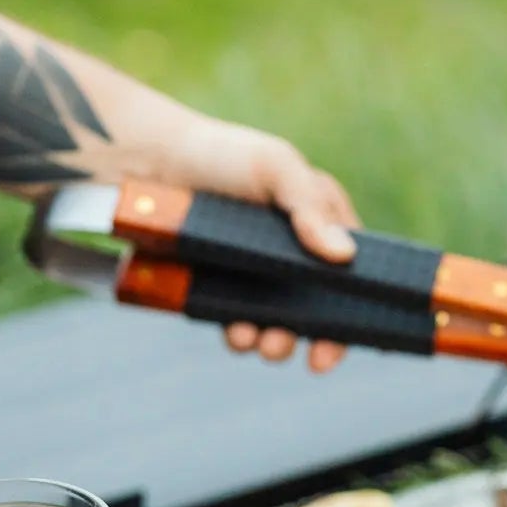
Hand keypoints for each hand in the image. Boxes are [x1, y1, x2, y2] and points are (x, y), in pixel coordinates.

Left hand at [162, 115, 360, 372]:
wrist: (153, 164)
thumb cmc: (224, 155)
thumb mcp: (276, 168)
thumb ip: (310, 209)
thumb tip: (344, 255)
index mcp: (322, 223)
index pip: (353, 275)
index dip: (353, 312)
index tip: (338, 343)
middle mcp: (294, 255)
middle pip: (318, 311)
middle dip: (311, 338)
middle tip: (296, 351)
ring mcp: (258, 275)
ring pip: (278, 324)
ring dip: (273, 342)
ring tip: (258, 340)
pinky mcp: (222, 289)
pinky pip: (238, 323)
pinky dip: (240, 335)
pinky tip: (235, 332)